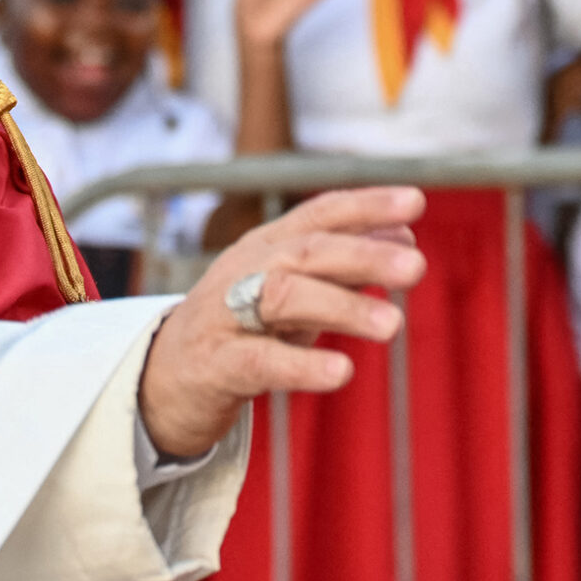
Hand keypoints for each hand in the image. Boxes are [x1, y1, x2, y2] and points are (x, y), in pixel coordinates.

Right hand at [138, 186, 426, 456]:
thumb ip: (345, 262)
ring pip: (282, 297)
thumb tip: (406, 233)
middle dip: (362, 254)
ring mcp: (226, 315)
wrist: (164, 378)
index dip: (365, 205)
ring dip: (341, 306)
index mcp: (266, 245)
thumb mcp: (294, 288)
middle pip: (305, 251)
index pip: (318, 214)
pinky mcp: (216, 365)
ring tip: (392, 324)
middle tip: (417, 267)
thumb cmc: (241, 326)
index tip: (416, 202)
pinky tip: (342, 373)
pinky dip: (302, 366)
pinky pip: (259, 361)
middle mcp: (245, 270)